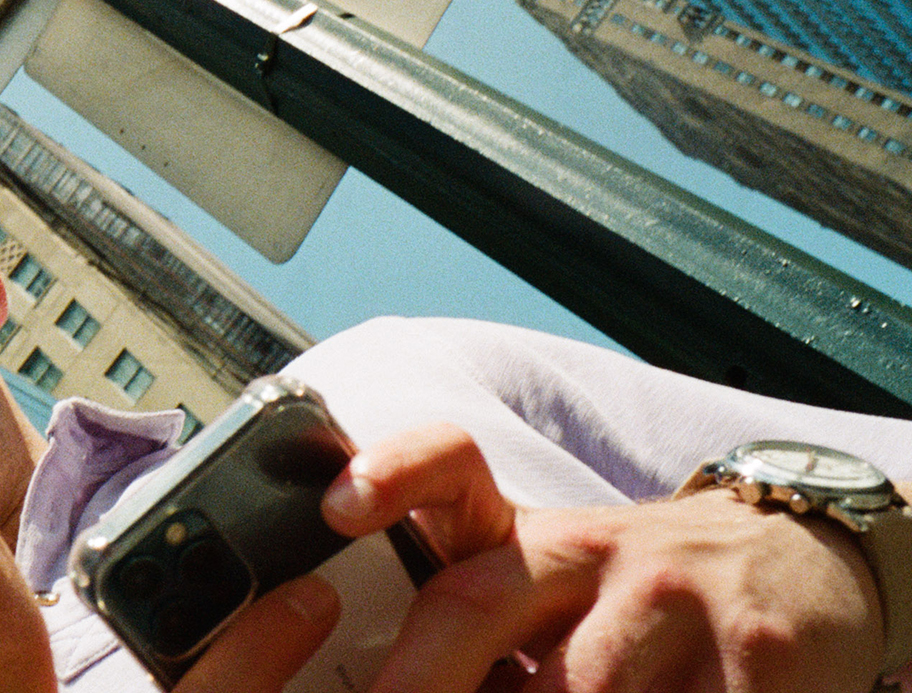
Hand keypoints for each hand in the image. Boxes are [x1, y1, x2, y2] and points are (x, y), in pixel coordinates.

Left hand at [323, 423, 887, 692]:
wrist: (803, 562)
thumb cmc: (641, 592)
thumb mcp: (553, 580)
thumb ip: (479, 628)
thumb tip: (381, 677)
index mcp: (529, 535)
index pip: (452, 471)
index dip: (395, 476)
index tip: (339, 505)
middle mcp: (594, 551)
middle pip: (482, 610)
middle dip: (422, 682)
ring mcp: (675, 602)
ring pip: (581, 691)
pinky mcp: (762, 657)